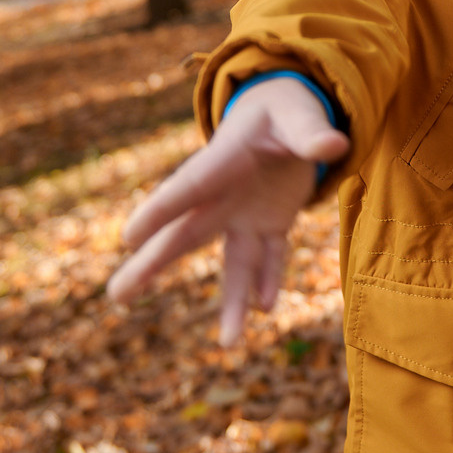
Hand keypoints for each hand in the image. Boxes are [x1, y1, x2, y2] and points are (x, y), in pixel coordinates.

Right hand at [105, 78, 348, 345]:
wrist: (287, 117)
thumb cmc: (285, 108)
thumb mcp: (299, 113)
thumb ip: (312, 131)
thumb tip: (335, 145)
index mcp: (222, 161)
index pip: (186, 188)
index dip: (157, 211)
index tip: (128, 237)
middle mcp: (226, 196)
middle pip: (186, 235)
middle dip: (152, 264)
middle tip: (117, 295)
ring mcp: (246, 215)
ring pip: (234, 263)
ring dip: (232, 302)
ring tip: (230, 344)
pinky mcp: (271, 224)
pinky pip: (269, 257)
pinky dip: (270, 281)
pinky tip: (266, 309)